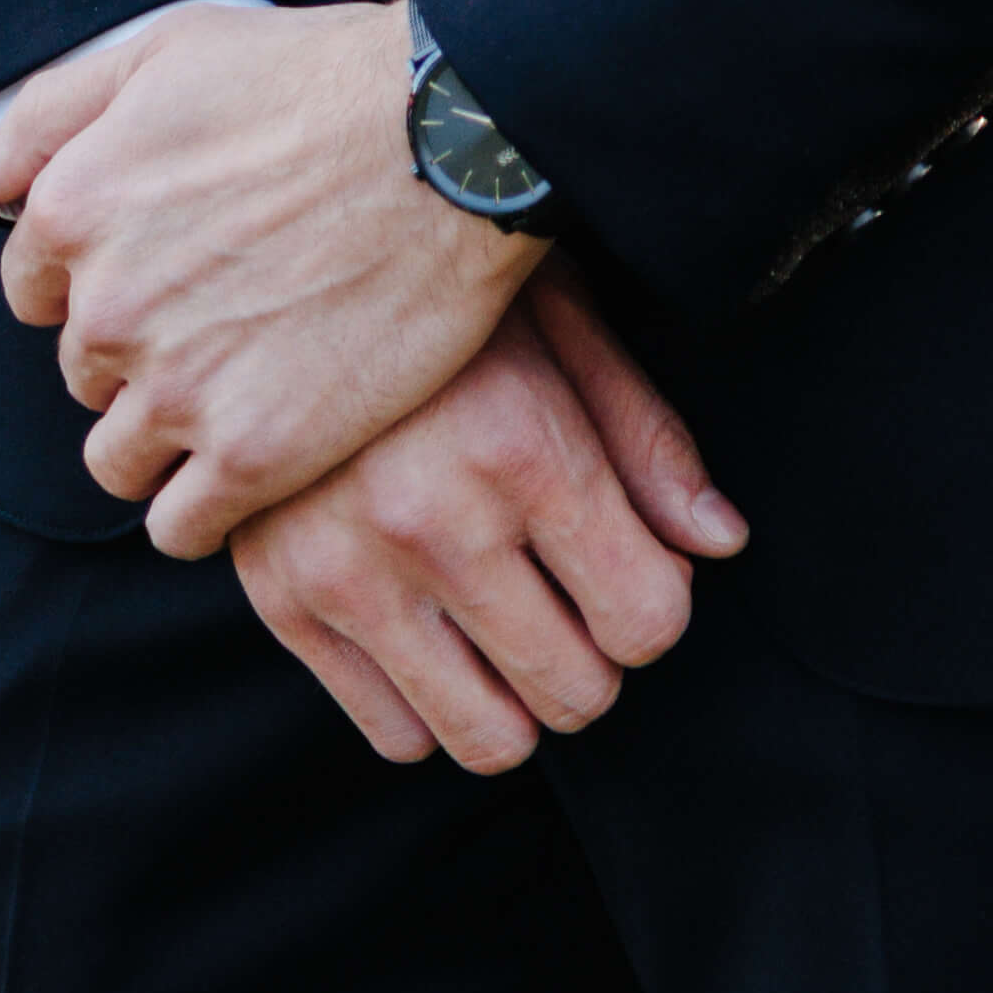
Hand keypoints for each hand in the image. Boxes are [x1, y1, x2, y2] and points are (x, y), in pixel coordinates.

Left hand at [0, 0, 523, 549]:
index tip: (165, 267)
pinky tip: (256, 456)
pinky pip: (180, 527)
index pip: (34, 290)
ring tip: (244, 388)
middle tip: (226, 314)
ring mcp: (178, 392)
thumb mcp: (166, 52)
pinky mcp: (251, 458)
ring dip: (167, 435)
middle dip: (139, 352)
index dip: (97, 278)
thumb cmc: (315, 79)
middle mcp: (109, 309)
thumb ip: (48, 116)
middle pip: (85, 374)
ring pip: (120, 459)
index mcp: (77, 209)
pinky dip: (206, 505)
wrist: (450, 140)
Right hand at [233, 272, 743, 771]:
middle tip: (571, 593)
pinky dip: (430, 702)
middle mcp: (431, 520)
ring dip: (519, 696)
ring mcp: (348, 570)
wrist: (274, 254)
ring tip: (509, 620)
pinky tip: (435, 624)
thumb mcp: (561, 318)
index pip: (646, 620)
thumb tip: (719, 542)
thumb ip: (645, 437)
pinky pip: (395, 734)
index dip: (656, 600)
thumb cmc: (440, 279)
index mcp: (517, 443)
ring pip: (490, 739)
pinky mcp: (284, 598)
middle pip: (576, 693)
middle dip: (595, 655)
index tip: (633, 564)